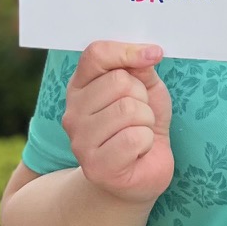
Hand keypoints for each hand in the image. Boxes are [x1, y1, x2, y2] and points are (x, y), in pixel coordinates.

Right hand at [62, 42, 174, 205]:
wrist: (141, 174)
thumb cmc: (141, 126)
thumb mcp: (146, 89)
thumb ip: (141, 68)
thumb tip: (148, 53)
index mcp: (80, 87)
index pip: (96, 54)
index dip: (128, 51)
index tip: (154, 55)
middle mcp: (72, 113)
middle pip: (119, 81)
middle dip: (143, 97)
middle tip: (140, 116)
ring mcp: (80, 141)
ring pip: (129, 109)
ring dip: (146, 121)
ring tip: (139, 134)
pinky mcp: (96, 167)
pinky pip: (134, 138)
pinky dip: (147, 142)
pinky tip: (138, 152)